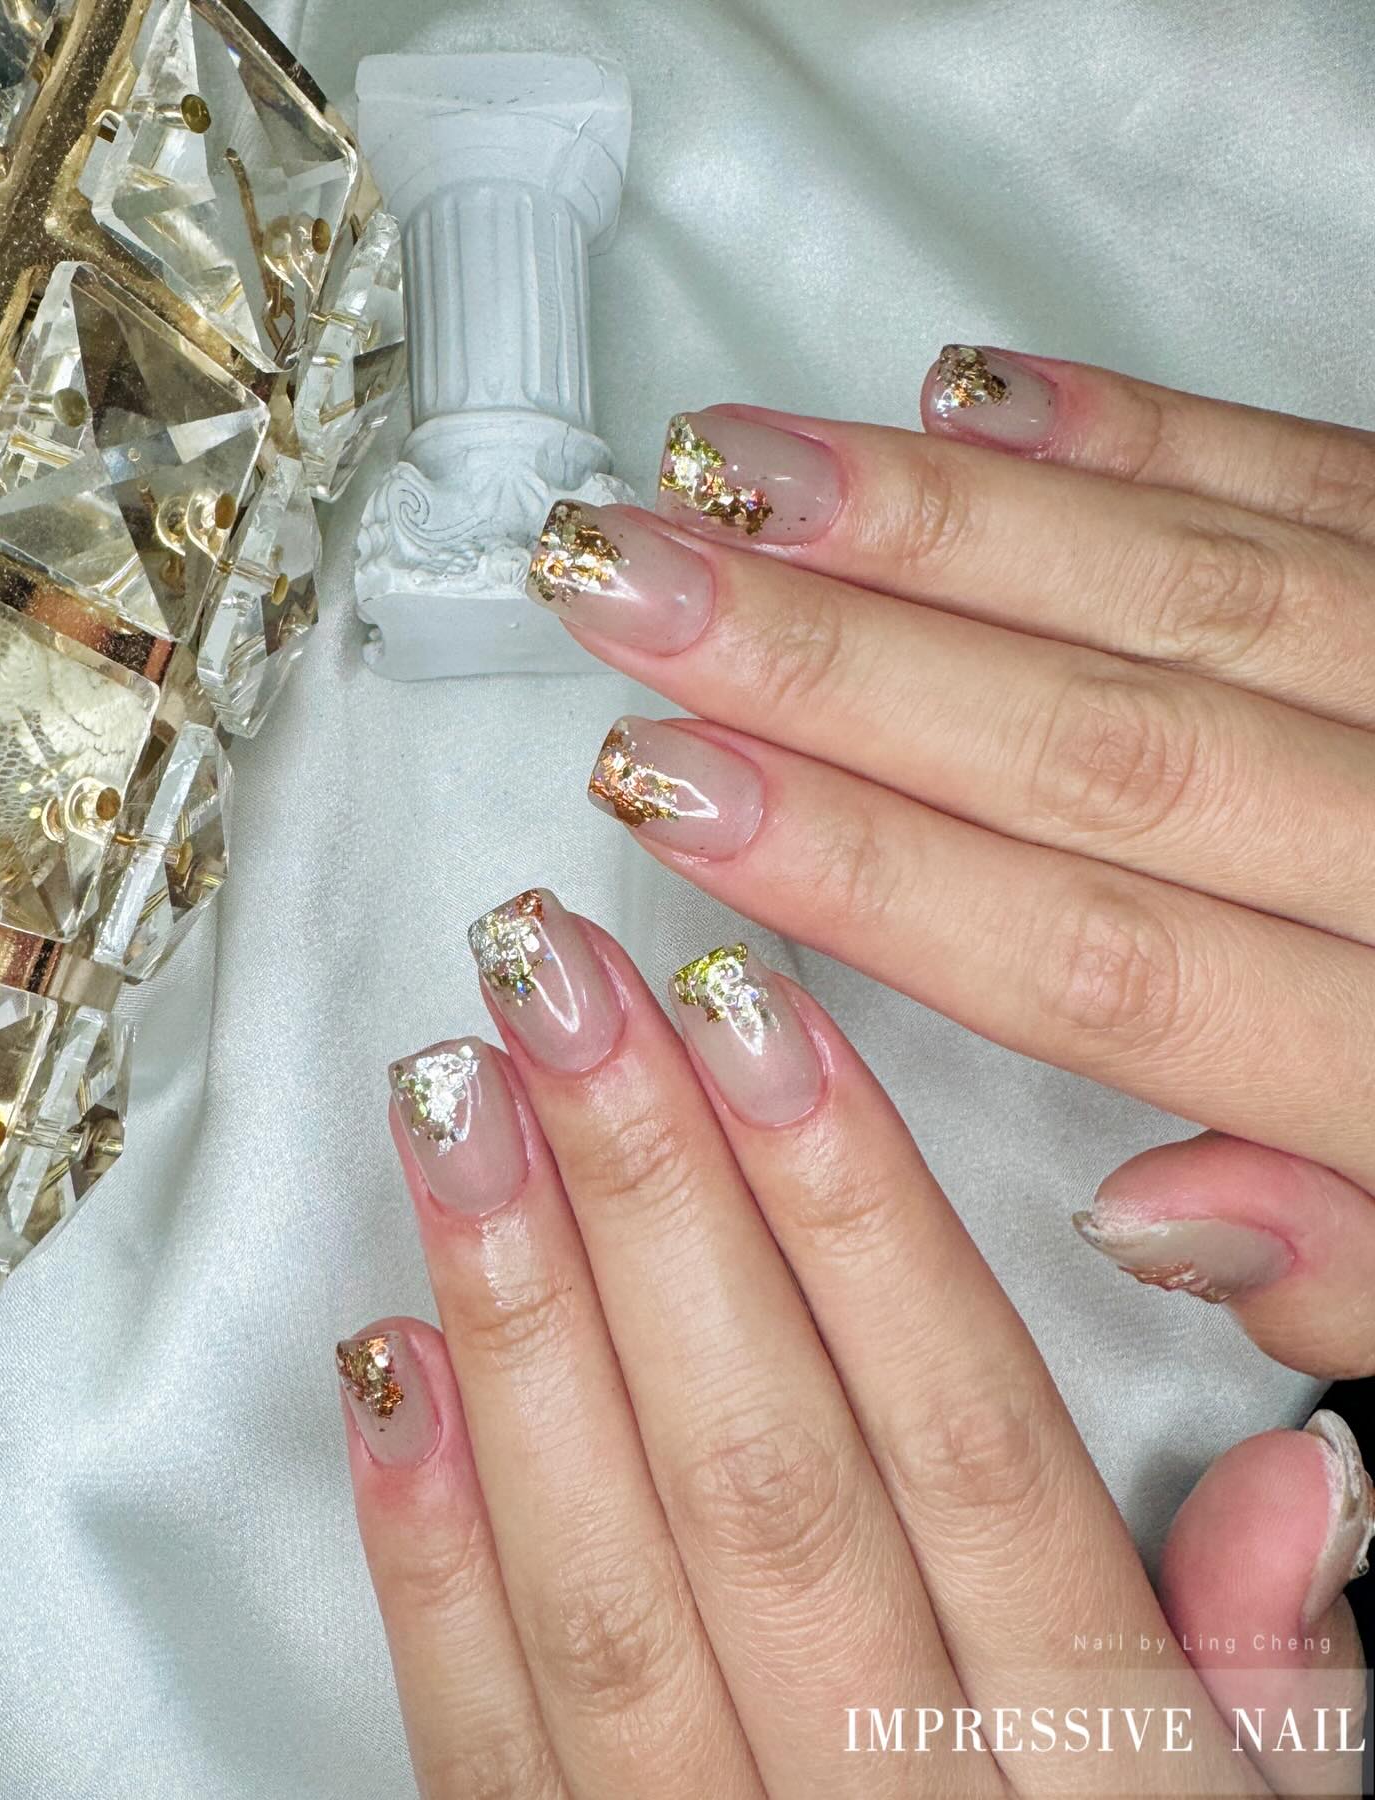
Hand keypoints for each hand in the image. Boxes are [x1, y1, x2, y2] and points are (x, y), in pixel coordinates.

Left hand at [338, 897, 1369, 1796]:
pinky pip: (481, 1738)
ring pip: (606, 1569)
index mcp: (1090, 1783)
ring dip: (518, 1307)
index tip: (752, 1011)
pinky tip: (387, 1353)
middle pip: (765, 1460)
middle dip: (654, 1189)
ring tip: (452, 1091)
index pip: (961, 1435)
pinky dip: (423, 1544)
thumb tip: (1297, 1473)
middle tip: (556, 977)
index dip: (852, 1205)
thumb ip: (1268, 1678)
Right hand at [523, 351, 1374, 1379]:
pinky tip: (963, 402)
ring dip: (931, 523)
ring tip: (729, 479)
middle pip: (1100, 744)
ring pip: (1182, 588)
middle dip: (828, 659)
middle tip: (626, 587)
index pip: (1096, 954)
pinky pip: (1314, 475)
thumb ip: (1344, 1271)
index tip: (667, 793)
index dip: (860, 868)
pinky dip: (1129, 433)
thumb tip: (1149, 1210)